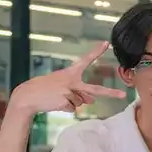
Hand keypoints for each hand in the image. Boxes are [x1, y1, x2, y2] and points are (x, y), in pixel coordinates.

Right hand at [11, 41, 127, 114]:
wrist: (28, 96)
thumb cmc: (46, 89)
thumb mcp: (62, 86)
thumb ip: (78, 91)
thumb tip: (91, 101)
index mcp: (70, 73)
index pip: (85, 60)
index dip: (96, 52)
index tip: (106, 43)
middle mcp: (71, 81)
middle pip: (94, 89)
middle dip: (110, 93)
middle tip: (123, 96)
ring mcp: (69, 92)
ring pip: (80, 102)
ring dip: (71, 102)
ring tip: (57, 97)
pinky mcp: (65, 102)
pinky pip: (72, 108)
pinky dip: (65, 108)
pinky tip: (55, 103)